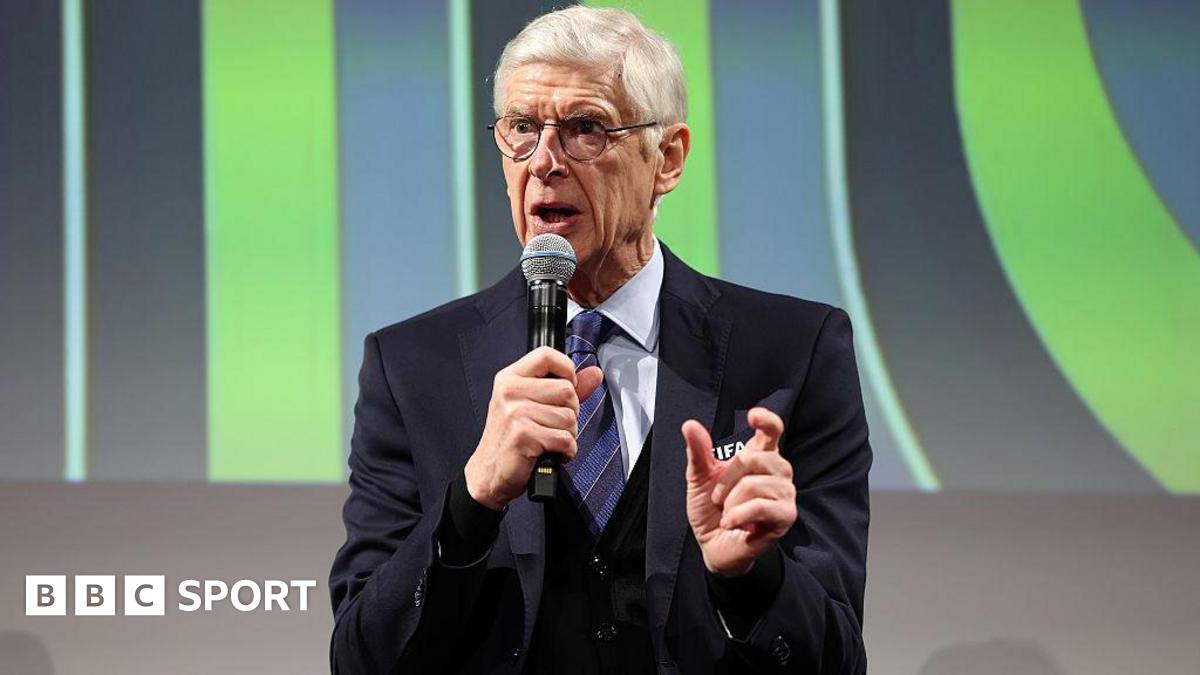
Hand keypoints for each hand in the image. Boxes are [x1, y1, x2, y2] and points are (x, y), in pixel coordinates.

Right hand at [464, 347, 603, 510]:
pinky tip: (551, 453)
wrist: (489, 474)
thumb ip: (566, 388)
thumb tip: (594, 373)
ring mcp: (515, 413)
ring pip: (569, 417)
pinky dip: (566, 451)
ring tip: (548, 440)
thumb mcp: (534, 406)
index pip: (546, 354)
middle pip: (567, 390)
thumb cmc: (511, 440)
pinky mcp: (523, 435)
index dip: (566, 370)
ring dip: (567, 435)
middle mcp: (510, 392)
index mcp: (510, 379)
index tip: (566, 387)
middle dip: (570, 413)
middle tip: (551, 425)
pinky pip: (565, 439)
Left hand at [683, 408, 796, 576]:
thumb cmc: (711, 510)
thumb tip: (690, 425)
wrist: (713, 546)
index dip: (767, 420)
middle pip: (756, 457)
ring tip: (728, 514)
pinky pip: (761, 507)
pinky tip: (731, 524)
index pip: (772, 431)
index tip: (753, 416)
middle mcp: (778, 472)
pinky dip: (738, 516)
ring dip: (731, 503)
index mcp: (760, 456)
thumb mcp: (699, 478)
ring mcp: (785, 493)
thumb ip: (698, 452)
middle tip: (718, 498)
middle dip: (728, 478)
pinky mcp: (786, 516)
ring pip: (755, 484)